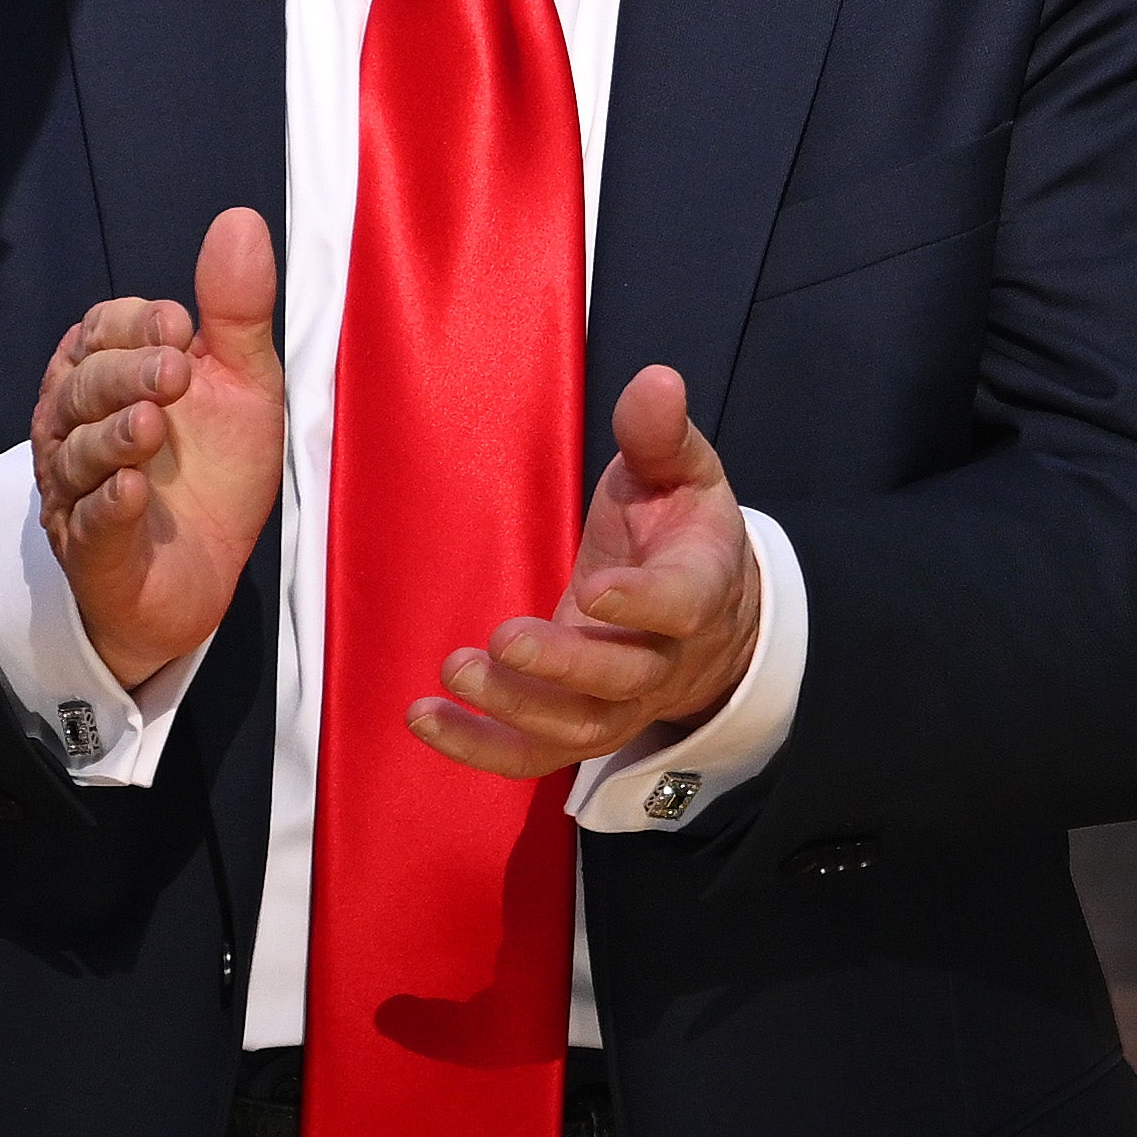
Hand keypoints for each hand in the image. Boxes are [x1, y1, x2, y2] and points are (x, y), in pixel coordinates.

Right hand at [30, 203, 285, 690]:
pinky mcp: (91, 553)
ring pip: (75, 454)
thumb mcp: (241, 382)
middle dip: (125, 373)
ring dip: (112, 437)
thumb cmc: (214, 470)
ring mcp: (77, 491)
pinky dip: (107, 507)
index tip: (181, 327)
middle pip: (82, 385)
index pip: (98, 330)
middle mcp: (78, 427)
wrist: (204, 576)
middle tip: (174, 372)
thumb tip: (240, 219)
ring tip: (148, 428)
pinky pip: (88, 525)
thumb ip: (236, 309)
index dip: (134, 324)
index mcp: (108, 374)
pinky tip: (132, 492)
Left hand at [409, 360, 759, 778]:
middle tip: (499, 638)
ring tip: (454, 671)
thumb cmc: (679, 527)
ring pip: (577, 728)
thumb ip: (660, 433)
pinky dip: (480, 748)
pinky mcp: (582, 723)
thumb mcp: (681, 470)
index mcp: (699, 586)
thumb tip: (656, 380)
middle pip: (621, 680)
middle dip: (561, 665)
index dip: (641, 603)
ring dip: (513, 710)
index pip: (680, 604)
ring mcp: (624, 702)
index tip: (594, 590)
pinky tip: (425, 721)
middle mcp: (666, 658)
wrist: (711, 611)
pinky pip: (536, 755)